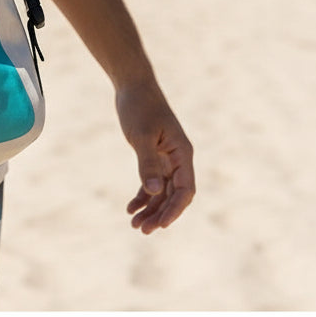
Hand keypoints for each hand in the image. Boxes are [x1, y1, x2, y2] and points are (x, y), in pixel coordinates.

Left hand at [116, 81, 194, 233]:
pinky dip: (143, 196)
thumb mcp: (142, 136)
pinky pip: (152, 182)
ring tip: (135, 225)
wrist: (132, 86)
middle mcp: (178, 159)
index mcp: (183, 154)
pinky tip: (130, 208)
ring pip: (162, 192)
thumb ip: (147, 163)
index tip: (160, 225)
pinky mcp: (153, 156)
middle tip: (141, 230)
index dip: (175, 210)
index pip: (185, 190)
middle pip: (173, 195)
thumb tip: (153, 192)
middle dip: (160, 214)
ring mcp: (166, 158)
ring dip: (150, 209)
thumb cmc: (139, 107)